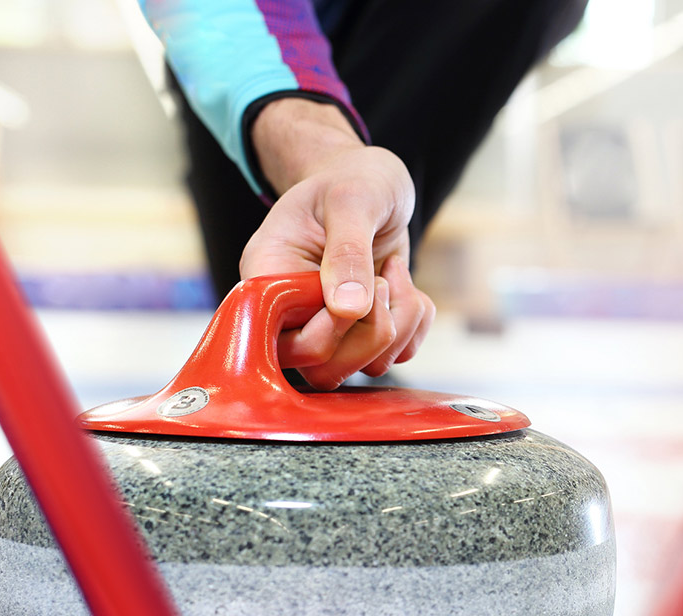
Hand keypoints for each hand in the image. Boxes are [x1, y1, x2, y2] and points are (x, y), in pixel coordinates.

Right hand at [239, 99, 434, 389]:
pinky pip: (396, 355)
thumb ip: (348, 251)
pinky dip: (414, 322)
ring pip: (364, 367)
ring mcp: (328, 328)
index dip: (328, 328)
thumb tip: (348, 309)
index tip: (360, 285)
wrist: (370, 180)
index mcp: (268, 278)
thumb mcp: (351, 199)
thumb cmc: (352, 179)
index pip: (282, 341)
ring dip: (399, 322)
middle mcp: (291, 313)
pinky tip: (403, 283)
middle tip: (382, 279)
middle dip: (371, 331)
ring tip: (393, 271)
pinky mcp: (364, 333)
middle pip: (323, 369)